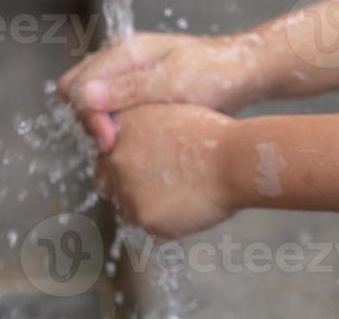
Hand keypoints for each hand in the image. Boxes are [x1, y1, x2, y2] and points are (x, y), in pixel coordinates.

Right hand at [60, 28, 267, 150]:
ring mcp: (131, 77)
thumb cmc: (216, 73)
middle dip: (88, 121)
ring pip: (94, 104)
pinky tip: (129, 145)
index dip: (86, 114)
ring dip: (100, 126)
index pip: (78, 83)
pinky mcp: (141, 94)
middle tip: (111, 147)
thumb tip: (84, 95)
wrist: (247, 74)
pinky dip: (114, 127)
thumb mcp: (173, 81)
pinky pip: (114, 111)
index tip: (108, 140)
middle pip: (79, 93)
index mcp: (126, 51)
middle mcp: (123, 62)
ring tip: (119, 149)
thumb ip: (129, 88)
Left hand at [98, 104, 237, 238]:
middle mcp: (116, 158)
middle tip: (158, 184)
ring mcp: (127, 190)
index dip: (121, 160)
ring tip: (176, 195)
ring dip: (143, 204)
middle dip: (128, 184)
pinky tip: (183, 207)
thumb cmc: (212, 136)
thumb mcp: (168, 114)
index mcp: (122, 129)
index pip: (104, 152)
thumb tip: (127, 142)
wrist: (234, 160)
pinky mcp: (143, 216)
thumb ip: (139, 128)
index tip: (139, 166)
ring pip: (125, 206)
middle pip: (107, 180)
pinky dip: (161, 220)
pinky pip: (144, 224)